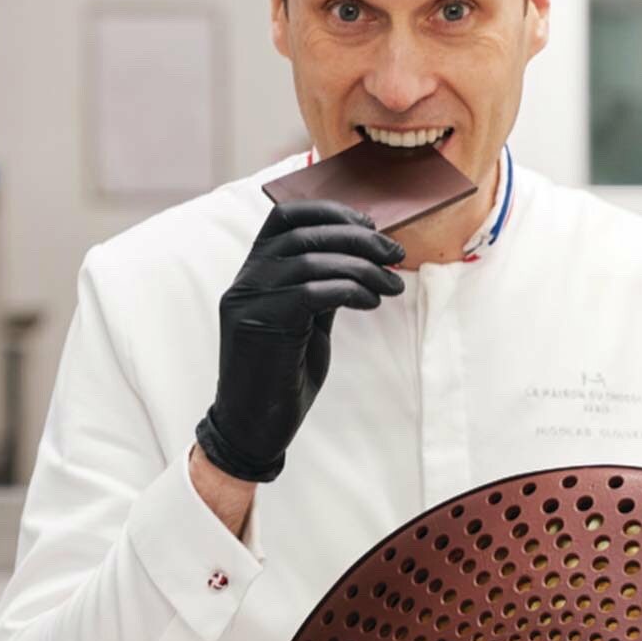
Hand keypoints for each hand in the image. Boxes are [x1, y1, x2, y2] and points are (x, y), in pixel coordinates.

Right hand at [195, 200, 405, 482]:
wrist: (254, 428)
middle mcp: (246, 279)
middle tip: (396, 254)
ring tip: (390, 286)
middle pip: (304, 233)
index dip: (331, 211)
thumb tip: (361, 255)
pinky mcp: (258, 325)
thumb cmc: (283, 375)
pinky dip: (349, 290)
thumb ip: (323, 285)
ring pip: (311, 261)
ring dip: (362, 268)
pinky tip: (371, 302)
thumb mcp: (308, 320)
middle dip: (359, 238)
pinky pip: (311, 293)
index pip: (285, 215)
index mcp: (254, 271)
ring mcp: (247, 301)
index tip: (370, 225)